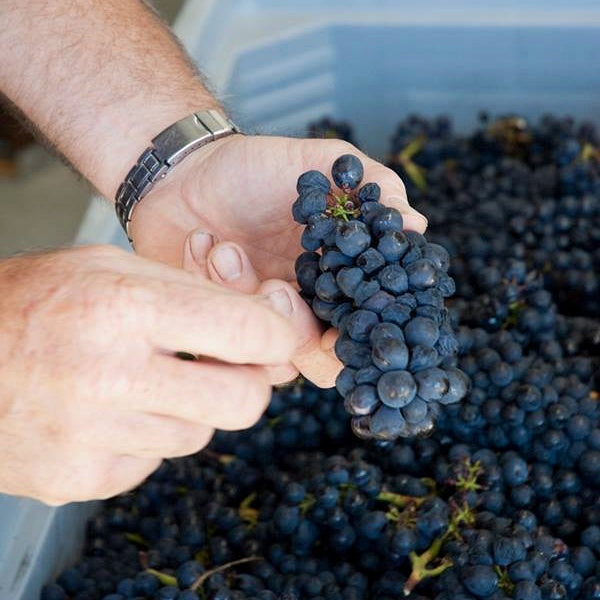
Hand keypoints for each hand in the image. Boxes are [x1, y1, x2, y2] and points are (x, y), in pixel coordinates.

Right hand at [0, 245, 296, 504]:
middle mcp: (107, 376)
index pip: (245, 332)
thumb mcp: (113, 269)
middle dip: (247, 382)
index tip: (279, 335)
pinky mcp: (75, 481)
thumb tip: (270, 329)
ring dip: (191, 408)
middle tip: (222, 364)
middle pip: (243, 402)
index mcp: (122, 307)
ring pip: (200, 434)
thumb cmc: (37, 300)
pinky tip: (110, 411)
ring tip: (144, 380)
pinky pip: (154, 462)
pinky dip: (148, 436)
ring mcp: (89, 438)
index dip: (280, 335)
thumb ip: (196, 295)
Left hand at [129, 135, 426, 384]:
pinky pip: (212, 332)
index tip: (344, 325)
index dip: (363, 338)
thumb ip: (372, 185)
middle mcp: (301, 311)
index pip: (363, 332)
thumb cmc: (259, 170)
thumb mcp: (321, 163)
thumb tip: (416, 223)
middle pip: (319, 363)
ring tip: (226, 249)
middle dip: (296, 327)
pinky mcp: (212, 322)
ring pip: (262, 352)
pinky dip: (207, 285)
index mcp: (337, 283)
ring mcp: (255, 320)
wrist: (188, 170)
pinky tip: (202, 243)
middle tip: (279, 287)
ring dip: (244, 297)